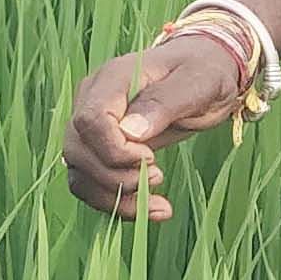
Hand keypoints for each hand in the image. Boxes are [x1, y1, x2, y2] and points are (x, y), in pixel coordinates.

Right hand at [62, 35, 249, 221]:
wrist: (203, 71)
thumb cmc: (203, 71)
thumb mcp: (197, 82)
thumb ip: (163, 102)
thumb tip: (130, 132)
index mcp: (113, 78)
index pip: (90, 120)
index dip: (114, 150)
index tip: (151, 158)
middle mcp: (92, 98)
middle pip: (77, 149)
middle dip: (115, 178)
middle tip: (157, 177)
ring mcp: (92, 124)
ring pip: (78, 171)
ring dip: (114, 197)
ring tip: (160, 204)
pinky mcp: (99, 146)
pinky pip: (90, 182)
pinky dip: (117, 202)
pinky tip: (153, 208)